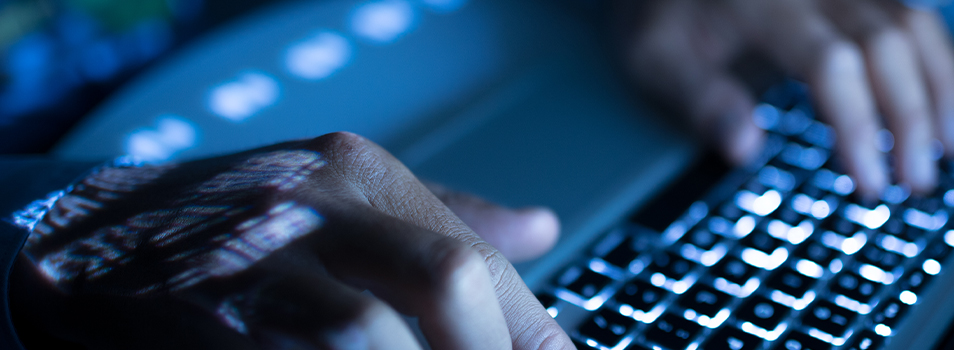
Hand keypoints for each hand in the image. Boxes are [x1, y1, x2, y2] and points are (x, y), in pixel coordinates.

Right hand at [10, 132, 572, 348]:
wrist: (91, 236)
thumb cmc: (241, 228)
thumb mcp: (342, 200)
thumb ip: (444, 215)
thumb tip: (542, 231)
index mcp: (359, 172)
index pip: (476, 260)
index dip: (529, 333)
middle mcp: (313, 200)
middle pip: (445, 278)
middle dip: (484, 349)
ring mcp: (253, 255)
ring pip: (364, 334)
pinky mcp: (204, 308)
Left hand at [621, 0, 953, 196]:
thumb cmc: (663, 16)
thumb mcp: (656, 59)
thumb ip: (700, 100)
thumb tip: (744, 149)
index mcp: (764, 1)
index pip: (832, 64)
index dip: (860, 126)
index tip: (872, 184)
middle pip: (887, 45)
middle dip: (911, 118)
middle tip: (916, 183)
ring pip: (913, 24)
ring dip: (939, 89)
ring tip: (948, 148)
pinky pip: (913, 13)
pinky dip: (936, 59)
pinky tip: (944, 101)